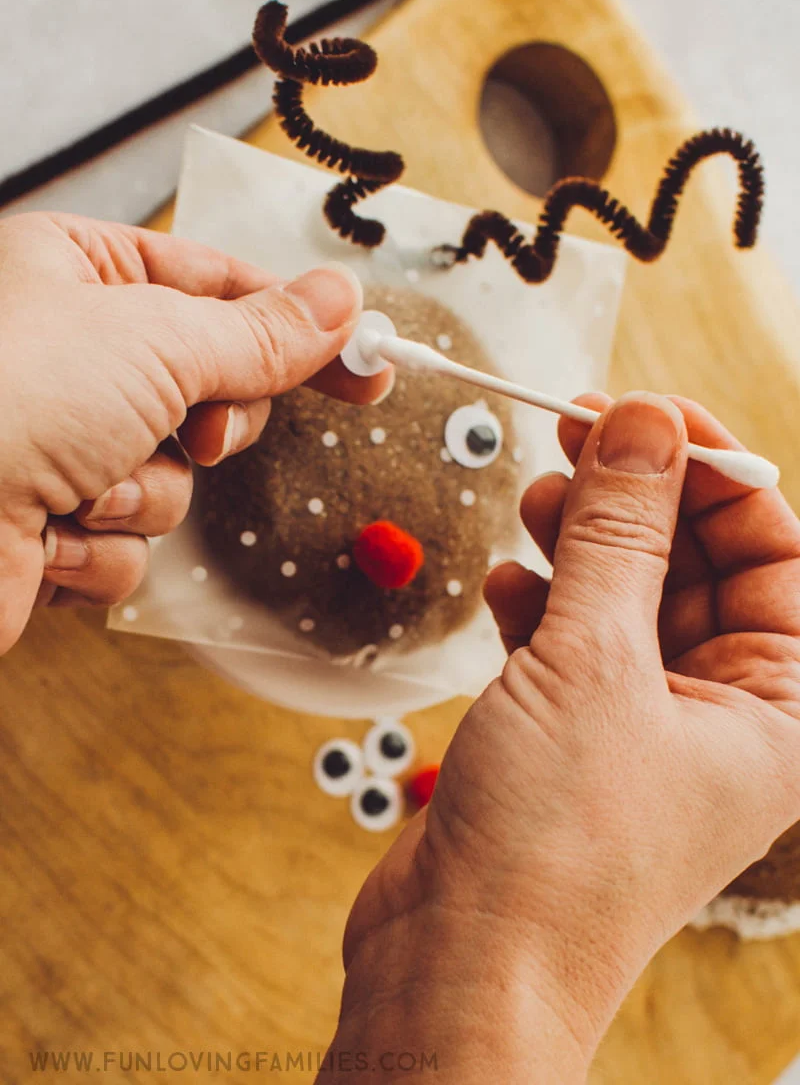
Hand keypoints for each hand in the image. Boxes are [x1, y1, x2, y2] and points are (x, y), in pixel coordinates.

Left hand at [0, 212, 390, 653]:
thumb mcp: (153, 341)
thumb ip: (258, 332)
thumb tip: (337, 302)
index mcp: (75, 272)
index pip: (218, 286)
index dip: (298, 326)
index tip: (367, 358)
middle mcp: (65, 352)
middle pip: (208, 387)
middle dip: (205, 424)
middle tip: (191, 428)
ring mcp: (55, 440)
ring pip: (176, 475)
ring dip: (141, 492)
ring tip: (76, 485)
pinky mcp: (47, 523)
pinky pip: (130, 543)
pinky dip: (100, 549)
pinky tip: (45, 535)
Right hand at [330, 393, 799, 1083]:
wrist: (461, 964)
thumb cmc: (557, 849)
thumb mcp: (596, 661)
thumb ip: (621, 531)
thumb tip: (644, 423)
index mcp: (778, 708)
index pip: (774, 552)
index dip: (714, 471)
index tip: (647, 411)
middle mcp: (722, 714)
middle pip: (695, 564)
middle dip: (636, 496)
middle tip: (573, 434)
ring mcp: (644, 724)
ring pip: (628, 594)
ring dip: (582, 539)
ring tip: (535, 500)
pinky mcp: (573, 735)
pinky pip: (573, 640)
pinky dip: (541, 600)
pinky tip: (505, 581)